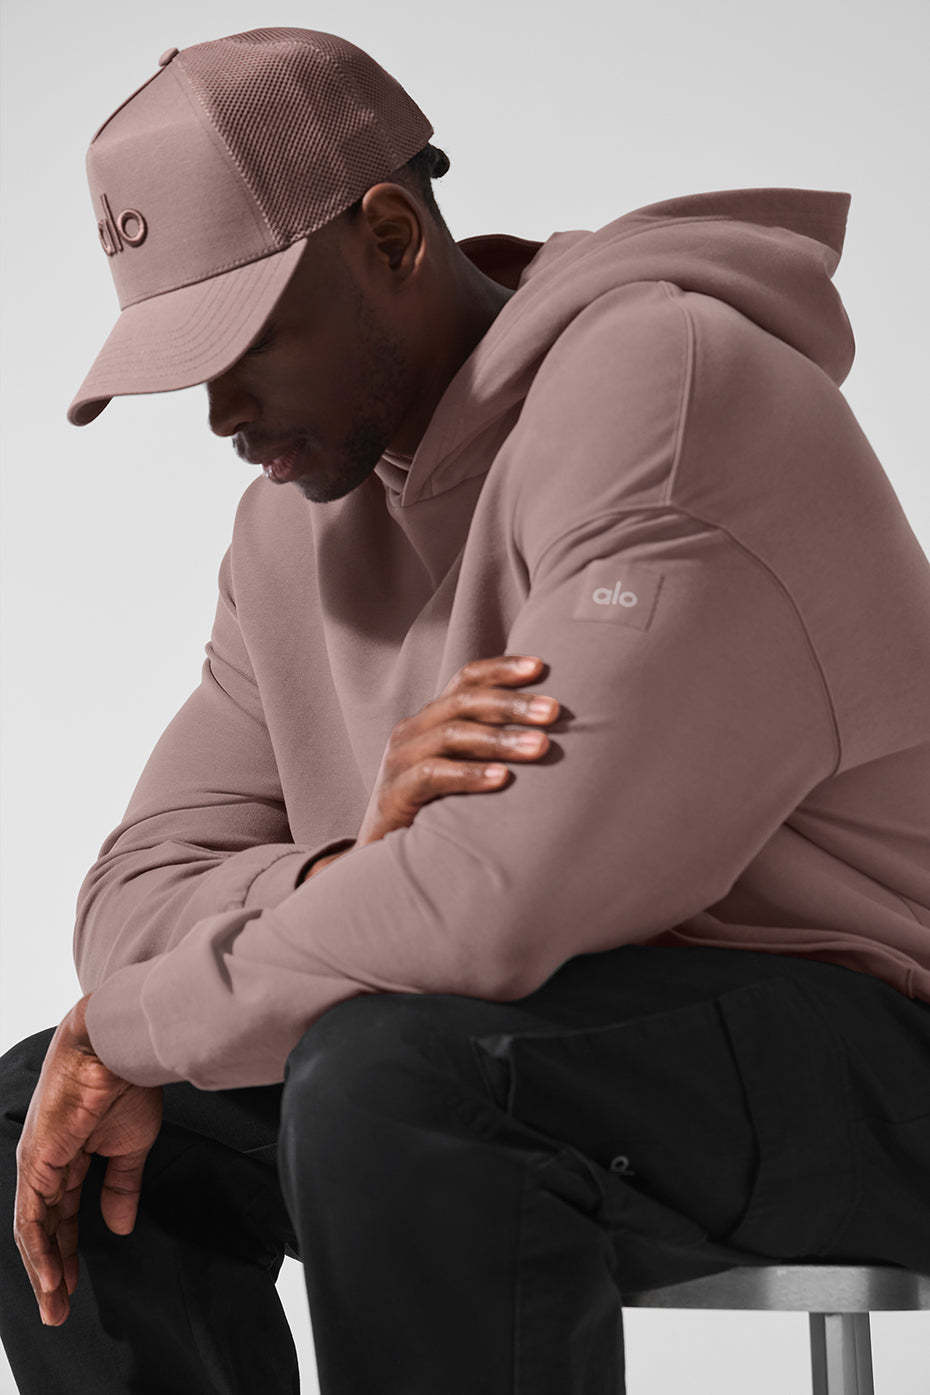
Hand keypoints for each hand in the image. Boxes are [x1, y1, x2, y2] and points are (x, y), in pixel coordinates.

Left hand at [14, 992, 162, 1326]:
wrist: (115, 1049)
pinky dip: (40, 1251)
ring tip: (56, 1306)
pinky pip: (32, 1218)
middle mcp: (45, 1163)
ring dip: (44, 1271)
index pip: (62, 1213)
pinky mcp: (36, 1163)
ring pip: (33, 1229)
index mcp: (68, 1154)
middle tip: (59, 1309)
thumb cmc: (126, 1083)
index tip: (75, 1284)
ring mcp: (37, 1163)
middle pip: (43, 1227)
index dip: (68, 1248)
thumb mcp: (130, 1145)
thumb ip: (121, 1186)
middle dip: (52, 1270)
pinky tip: (51, 1278)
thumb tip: (120, 1226)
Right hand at [354, 653, 559, 848]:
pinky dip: (470, 774)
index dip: (501, 669)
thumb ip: (490, 747)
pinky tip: (503, 778)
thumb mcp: (462, 769)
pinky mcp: (393, 794)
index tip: (541, 667)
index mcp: (431, 719)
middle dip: (512, 704)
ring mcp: (399, 761)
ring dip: (501, 739)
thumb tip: (551, 733)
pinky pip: (433, 775)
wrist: (381, 862)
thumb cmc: (436, 811)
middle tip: (554, 711)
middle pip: (464, 701)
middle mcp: (412, 731)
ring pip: (453, 735)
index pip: (466, 679)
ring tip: (541, 746)